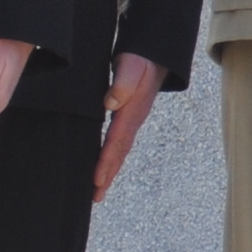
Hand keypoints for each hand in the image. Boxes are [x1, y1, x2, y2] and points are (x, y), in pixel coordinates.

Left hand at [91, 53, 166, 200]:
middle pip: (119, 153)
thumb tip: (111, 102)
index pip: (117, 141)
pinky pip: (118, 142)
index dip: (106, 161)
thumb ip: (123, 83)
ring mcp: (132, 120)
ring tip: (98, 189)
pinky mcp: (127, 117)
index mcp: (132, 112)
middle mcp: (133, 120)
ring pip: (119, 150)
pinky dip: (111, 157)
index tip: (97, 179)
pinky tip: (104, 165)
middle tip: (96, 196)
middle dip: (108, 175)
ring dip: (110, 170)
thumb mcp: (132, 66)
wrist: (154, 54)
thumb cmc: (141, 59)